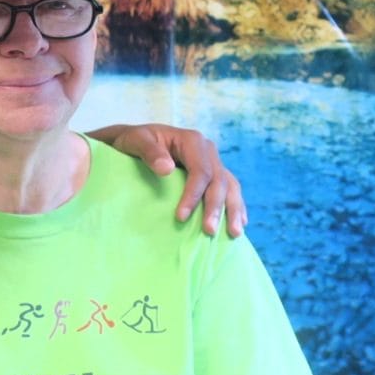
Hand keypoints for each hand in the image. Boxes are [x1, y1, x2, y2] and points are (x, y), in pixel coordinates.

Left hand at [87, 123, 246, 236]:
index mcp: (192, 141)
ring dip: (234, 210)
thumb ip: (149, 152)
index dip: (193, 195)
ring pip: (230, 186)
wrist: (136, 140)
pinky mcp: (212, 174)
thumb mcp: (136, 141)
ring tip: (235, 233)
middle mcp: (207, 150)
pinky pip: (229, 190)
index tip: (180, 217)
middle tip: (209, 231)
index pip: (200, 171)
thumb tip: (167, 169)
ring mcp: (212, 162)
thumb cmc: (134, 141)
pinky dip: (235, 206)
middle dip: (216, 208)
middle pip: (218, 181)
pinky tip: (241, 223)